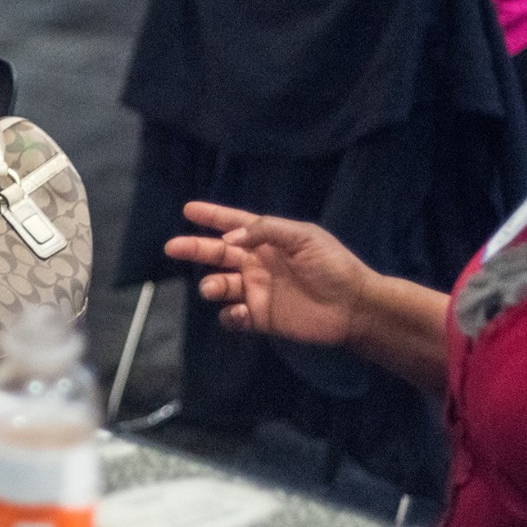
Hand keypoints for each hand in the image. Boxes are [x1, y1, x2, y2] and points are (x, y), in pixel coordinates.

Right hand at [163, 201, 372, 346]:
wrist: (353, 306)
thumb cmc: (332, 266)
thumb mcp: (304, 236)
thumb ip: (265, 230)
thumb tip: (229, 240)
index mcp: (268, 241)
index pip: (234, 224)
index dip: (212, 216)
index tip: (188, 209)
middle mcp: (257, 263)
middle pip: (217, 254)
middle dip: (194, 248)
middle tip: (172, 246)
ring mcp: (257, 291)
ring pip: (220, 285)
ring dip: (211, 286)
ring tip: (212, 288)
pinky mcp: (260, 317)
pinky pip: (233, 317)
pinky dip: (229, 316)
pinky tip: (239, 313)